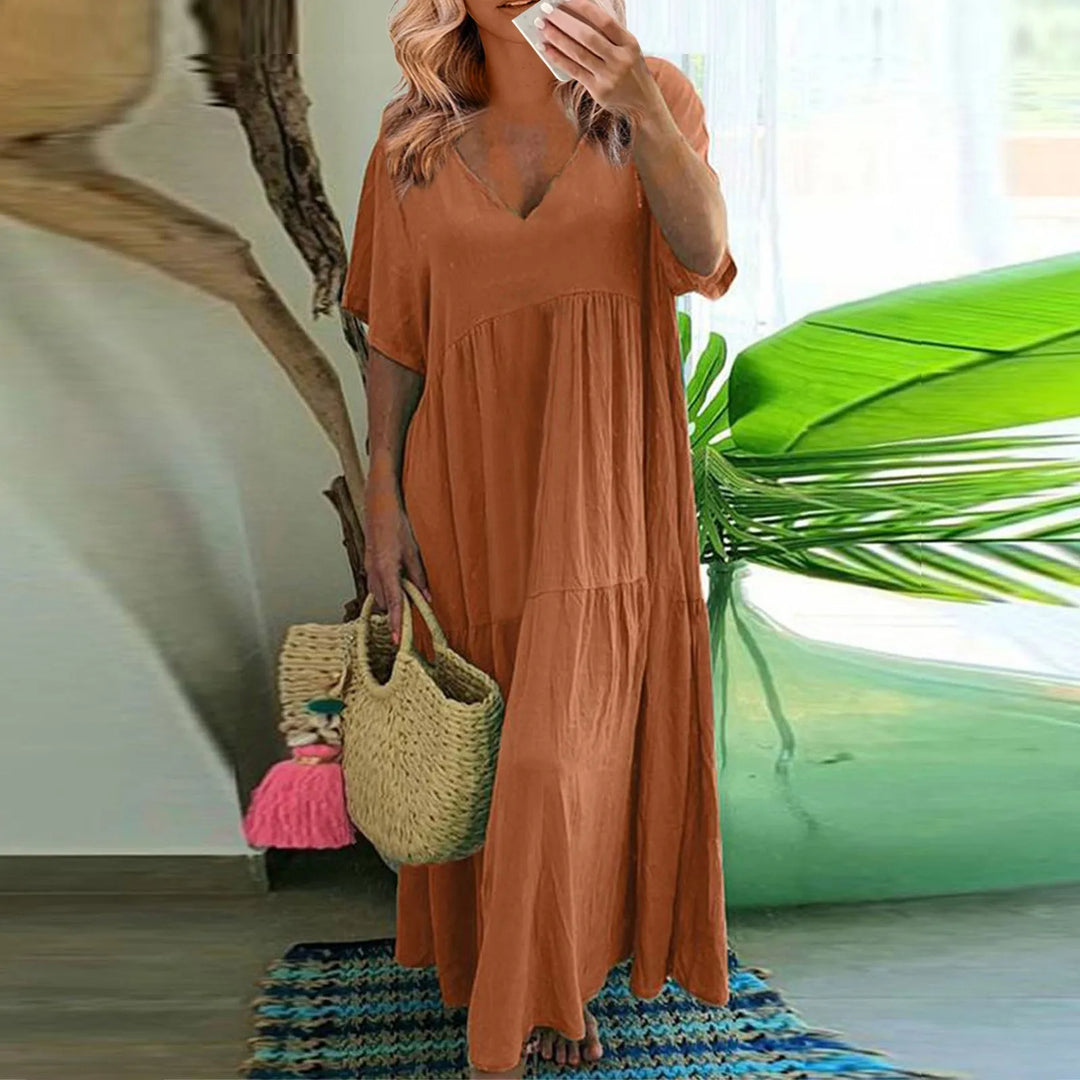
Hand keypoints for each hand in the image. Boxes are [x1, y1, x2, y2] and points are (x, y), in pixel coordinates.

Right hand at [363, 466, 430, 646]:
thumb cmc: (396, 524)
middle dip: (395, 613)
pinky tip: (397, 587)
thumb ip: (419, 576)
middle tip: (410, 620)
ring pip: (379, 595)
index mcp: (386, 568)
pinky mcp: (368, 564)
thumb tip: (426, 598)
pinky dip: (386, 591)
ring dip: (391, 601)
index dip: (396, 622)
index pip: (393, 602)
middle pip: (385, 603)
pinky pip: (376, 585)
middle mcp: (373, 571)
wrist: (379, 505)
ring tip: (406, 603)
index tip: (397, 639)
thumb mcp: (413, 550)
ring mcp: (368, 568)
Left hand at [534, 0, 660, 121]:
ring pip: (578, 53)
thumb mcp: (628, 49)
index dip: (583, 8)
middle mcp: (620, 59)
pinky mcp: (598, 91)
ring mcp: (609, 77)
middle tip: (546, 11)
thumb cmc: (631, 71)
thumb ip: (609, 35)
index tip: (564, 0)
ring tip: (543, 27)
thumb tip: (576, 17)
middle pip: (587, 36)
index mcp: (629, 43)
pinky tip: (547, 49)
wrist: (643, 104)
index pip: (604, 20)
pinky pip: (574, 71)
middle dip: (564, 21)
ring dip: (557, 38)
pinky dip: (558, 58)